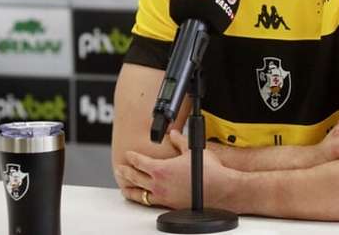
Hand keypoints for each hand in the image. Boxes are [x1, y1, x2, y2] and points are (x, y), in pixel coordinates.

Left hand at [115, 130, 237, 209]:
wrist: (219, 189)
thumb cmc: (208, 171)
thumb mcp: (192, 149)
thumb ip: (180, 140)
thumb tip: (174, 134)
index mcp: (161, 169)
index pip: (139, 162)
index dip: (131, 157)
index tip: (128, 155)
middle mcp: (159, 184)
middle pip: (134, 177)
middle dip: (125, 172)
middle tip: (119, 169)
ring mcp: (163, 196)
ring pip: (139, 193)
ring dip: (129, 189)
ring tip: (124, 186)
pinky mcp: (169, 205)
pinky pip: (149, 202)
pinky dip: (142, 199)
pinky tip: (142, 198)